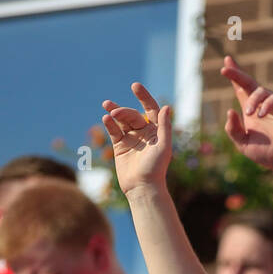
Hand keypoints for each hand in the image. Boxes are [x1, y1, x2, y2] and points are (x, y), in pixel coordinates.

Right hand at [101, 82, 174, 196]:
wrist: (142, 187)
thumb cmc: (156, 168)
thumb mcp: (163, 146)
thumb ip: (164, 127)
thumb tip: (167, 107)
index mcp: (156, 131)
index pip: (150, 108)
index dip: (144, 97)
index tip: (135, 86)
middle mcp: (144, 132)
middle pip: (133, 115)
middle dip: (124, 111)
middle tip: (116, 113)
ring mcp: (131, 138)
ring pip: (121, 120)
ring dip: (114, 112)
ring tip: (106, 105)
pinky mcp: (120, 146)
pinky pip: (114, 131)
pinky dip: (109, 124)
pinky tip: (105, 119)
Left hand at [220, 56, 272, 174]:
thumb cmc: (268, 154)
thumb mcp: (244, 144)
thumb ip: (233, 130)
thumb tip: (230, 110)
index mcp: (252, 111)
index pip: (241, 89)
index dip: (234, 76)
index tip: (225, 63)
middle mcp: (263, 104)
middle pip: (249, 83)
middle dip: (237, 74)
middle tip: (226, 69)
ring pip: (261, 91)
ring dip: (252, 100)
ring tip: (249, 113)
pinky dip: (267, 104)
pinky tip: (261, 114)